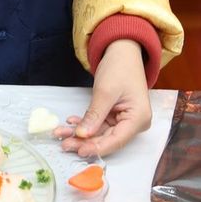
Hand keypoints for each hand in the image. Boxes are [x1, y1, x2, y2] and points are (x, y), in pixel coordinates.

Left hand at [56, 40, 151, 157]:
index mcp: (138, 119)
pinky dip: (84, 123)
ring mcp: (124, 120)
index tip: (78, 150)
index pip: (116, 140)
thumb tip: (82, 135)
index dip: (96, 147)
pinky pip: (98, 124)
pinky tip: (70, 122)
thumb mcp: (105, 91)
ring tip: (61, 134)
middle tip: (64, 143)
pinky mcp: (115, 115)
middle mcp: (134, 123)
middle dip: (84, 141)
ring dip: (80, 133)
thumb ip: (94, 115)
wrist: (122, 51)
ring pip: (100, 133)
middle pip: (107, 139)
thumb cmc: (119, 68)